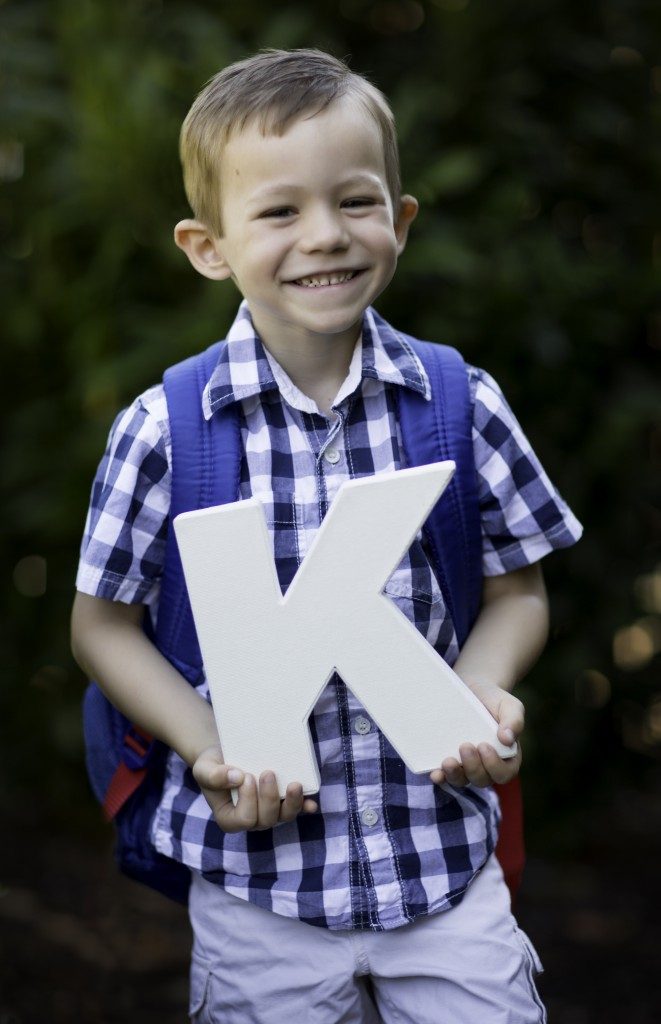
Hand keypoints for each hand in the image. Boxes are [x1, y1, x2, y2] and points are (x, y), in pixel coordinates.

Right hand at [192, 745, 317, 831]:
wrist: (225, 755)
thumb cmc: (213, 765)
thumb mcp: (204, 768)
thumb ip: (214, 776)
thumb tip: (237, 778)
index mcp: (230, 819)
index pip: (244, 819)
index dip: (249, 800)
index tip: (247, 776)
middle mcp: (252, 820)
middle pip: (267, 819)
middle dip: (270, 798)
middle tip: (268, 773)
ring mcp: (269, 813)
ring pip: (284, 817)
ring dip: (292, 803)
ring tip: (295, 784)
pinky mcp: (283, 802)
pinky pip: (297, 808)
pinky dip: (305, 806)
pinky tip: (312, 803)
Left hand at [429, 684, 523, 788]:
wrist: (473, 687)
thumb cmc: (494, 699)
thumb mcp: (509, 705)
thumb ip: (514, 720)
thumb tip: (507, 739)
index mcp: (506, 757)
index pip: (504, 773)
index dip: (494, 766)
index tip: (484, 746)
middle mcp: (486, 765)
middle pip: (482, 779)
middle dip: (473, 768)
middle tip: (465, 746)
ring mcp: (466, 765)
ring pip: (462, 780)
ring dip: (454, 775)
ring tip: (447, 762)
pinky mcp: (449, 759)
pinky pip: (445, 775)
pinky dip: (440, 777)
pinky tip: (435, 773)